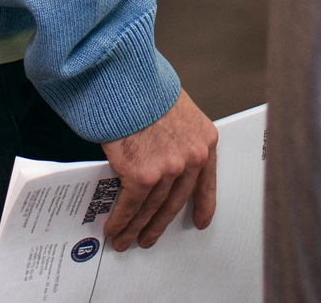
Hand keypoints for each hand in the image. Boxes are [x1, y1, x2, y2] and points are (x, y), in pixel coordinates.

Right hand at [98, 90, 216, 250]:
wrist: (126, 80)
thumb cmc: (145, 88)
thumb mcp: (177, 110)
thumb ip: (177, 138)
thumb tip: (161, 160)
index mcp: (205, 141)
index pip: (206, 182)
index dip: (202, 206)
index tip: (200, 222)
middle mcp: (191, 158)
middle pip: (174, 201)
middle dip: (159, 224)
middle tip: (149, 237)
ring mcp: (169, 169)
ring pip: (151, 208)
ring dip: (136, 228)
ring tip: (127, 239)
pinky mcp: (143, 175)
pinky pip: (131, 206)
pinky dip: (121, 220)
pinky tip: (114, 228)